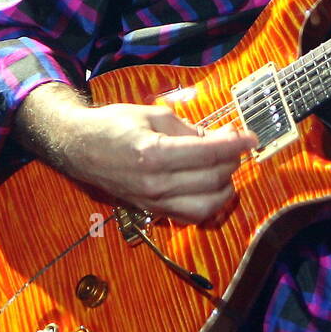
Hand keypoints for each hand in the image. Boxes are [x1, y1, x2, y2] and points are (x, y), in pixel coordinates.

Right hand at [19, 85, 256, 220]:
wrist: (78, 148)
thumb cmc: (113, 125)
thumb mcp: (153, 115)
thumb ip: (189, 129)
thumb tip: (221, 137)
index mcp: (154, 154)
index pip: (209, 153)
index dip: (236, 144)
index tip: (252, 137)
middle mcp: (155, 184)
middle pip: (212, 178)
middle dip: (232, 161)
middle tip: (236, 145)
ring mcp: (153, 202)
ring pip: (207, 205)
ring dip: (225, 186)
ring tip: (226, 167)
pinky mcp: (152, 211)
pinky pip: (191, 216)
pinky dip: (209, 204)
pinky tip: (213, 187)